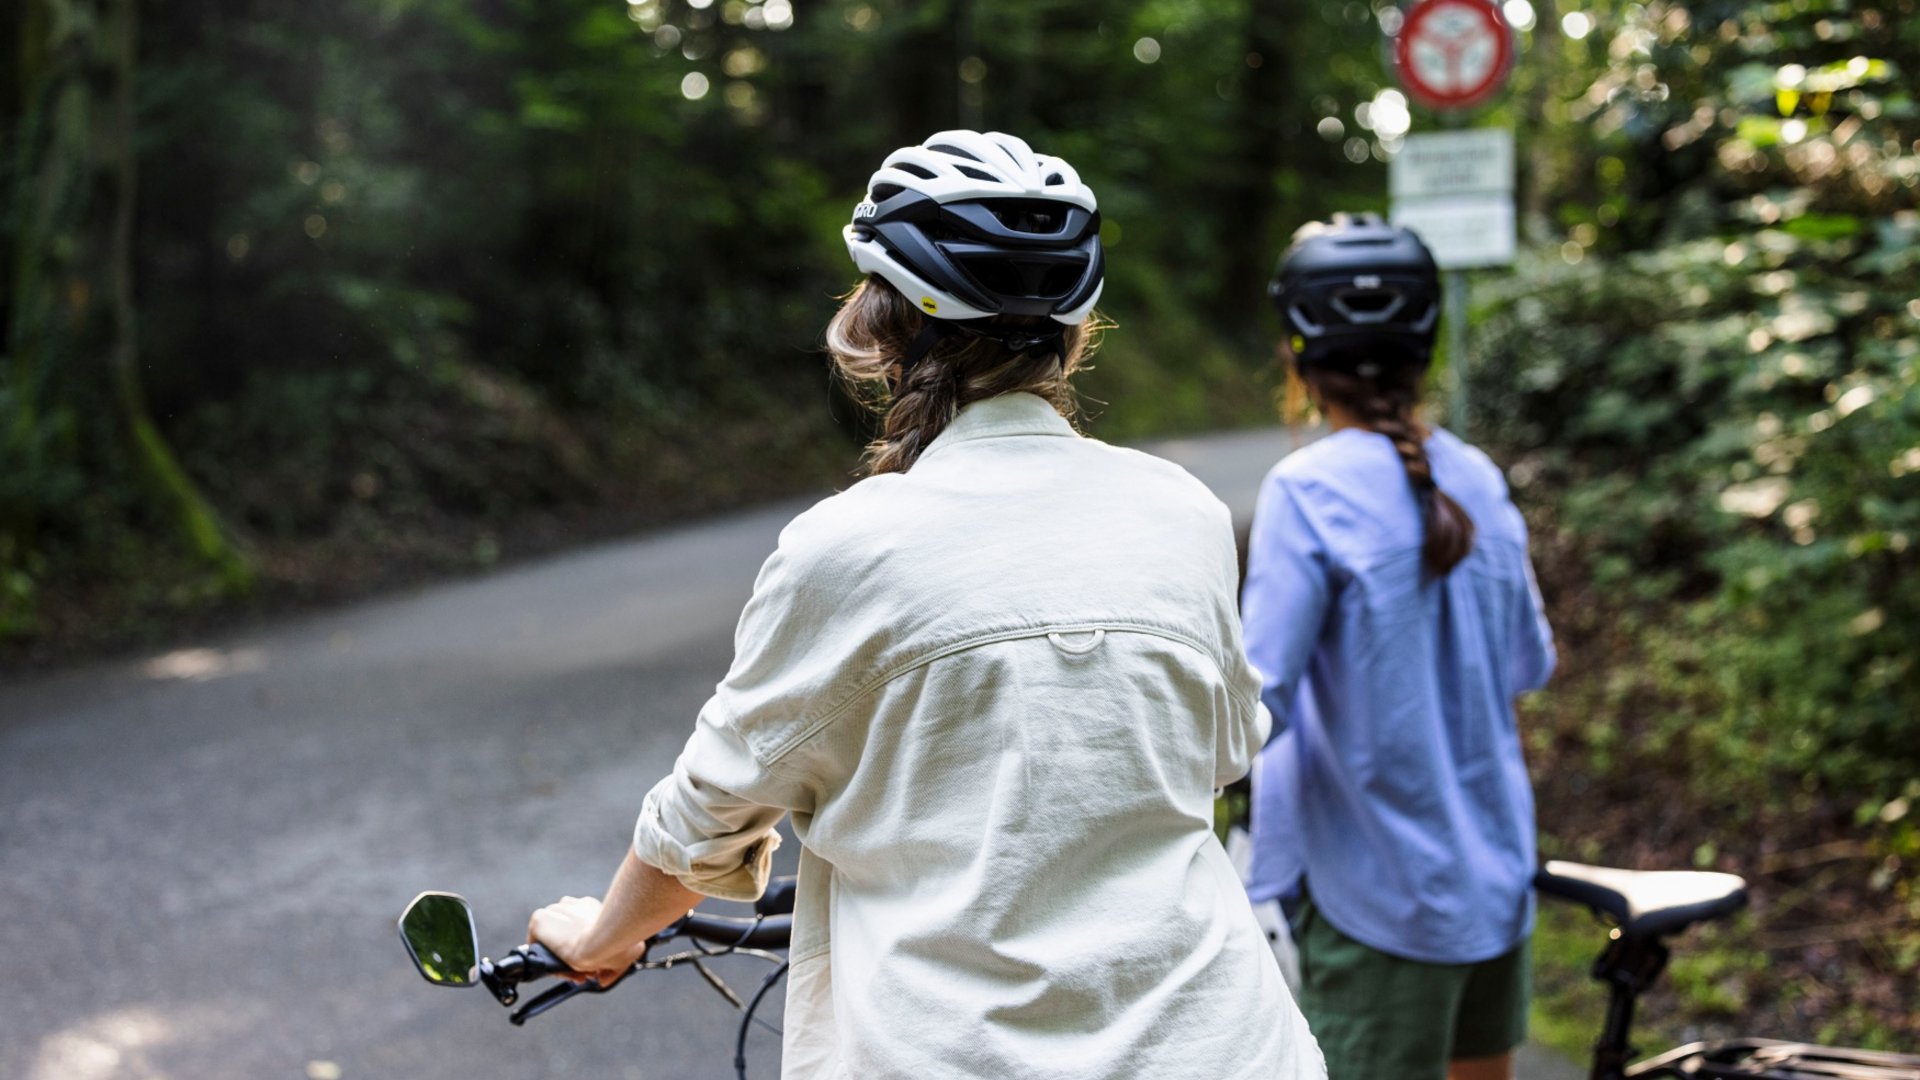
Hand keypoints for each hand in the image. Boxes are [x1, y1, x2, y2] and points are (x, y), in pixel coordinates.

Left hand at [527, 895, 641, 984]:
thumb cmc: (620, 943)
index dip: (581, 948)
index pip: (578, 927)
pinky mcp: (539, 919)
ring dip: (557, 957)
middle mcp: (572, 905)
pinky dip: (543, 958)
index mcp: (591, 908)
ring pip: (550, 939)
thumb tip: (603, 979)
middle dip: (570, 953)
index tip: (587, 963)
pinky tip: (555, 969)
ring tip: (570, 972)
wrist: (603, 941)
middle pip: (563, 933)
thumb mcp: (627, 954)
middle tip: (580, 970)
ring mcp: (555, 911)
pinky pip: (536, 943)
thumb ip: (613, 966)